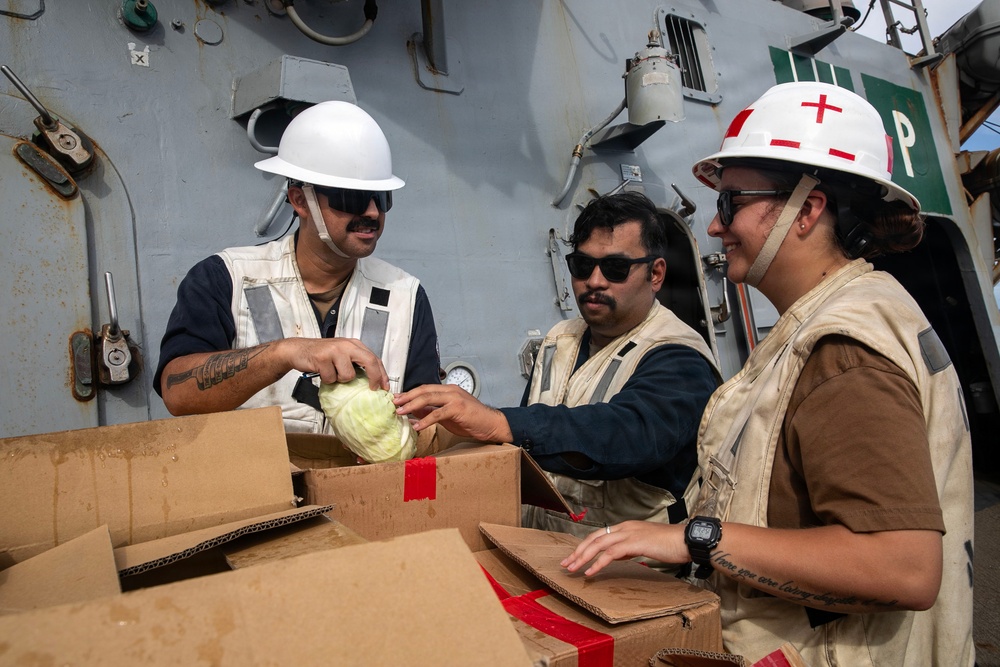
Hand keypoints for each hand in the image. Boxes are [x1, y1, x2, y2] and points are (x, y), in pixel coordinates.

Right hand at [280, 337, 388, 390]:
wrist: (298, 350)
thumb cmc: (322, 355)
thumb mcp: (342, 354)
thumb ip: (356, 362)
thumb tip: (373, 380)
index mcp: (354, 344)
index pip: (374, 358)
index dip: (382, 373)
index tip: (385, 386)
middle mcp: (347, 345)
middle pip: (369, 361)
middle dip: (374, 377)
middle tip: (372, 388)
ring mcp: (335, 350)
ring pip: (348, 375)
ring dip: (340, 379)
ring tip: (332, 372)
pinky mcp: (323, 358)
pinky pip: (331, 378)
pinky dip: (327, 380)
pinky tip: (322, 371)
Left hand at [393, 384, 512, 441]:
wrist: (491, 424)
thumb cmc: (471, 420)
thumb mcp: (448, 415)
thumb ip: (432, 411)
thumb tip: (415, 412)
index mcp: (448, 390)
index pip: (425, 388)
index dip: (410, 393)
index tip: (397, 399)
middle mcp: (450, 391)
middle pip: (424, 390)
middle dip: (407, 396)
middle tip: (394, 402)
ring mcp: (455, 398)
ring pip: (429, 398)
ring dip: (412, 405)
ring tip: (400, 412)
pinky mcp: (458, 409)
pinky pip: (438, 413)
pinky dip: (426, 420)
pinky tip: (417, 426)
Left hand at [561, 521, 687, 575]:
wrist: (686, 540)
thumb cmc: (670, 544)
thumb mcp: (645, 545)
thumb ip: (629, 548)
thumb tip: (617, 556)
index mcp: (627, 527)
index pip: (600, 535)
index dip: (585, 546)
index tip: (574, 557)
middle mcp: (625, 527)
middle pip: (594, 538)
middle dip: (578, 551)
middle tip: (566, 564)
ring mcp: (629, 533)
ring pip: (599, 544)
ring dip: (583, 557)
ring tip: (573, 569)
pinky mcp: (634, 543)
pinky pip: (610, 554)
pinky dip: (598, 563)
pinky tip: (590, 572)